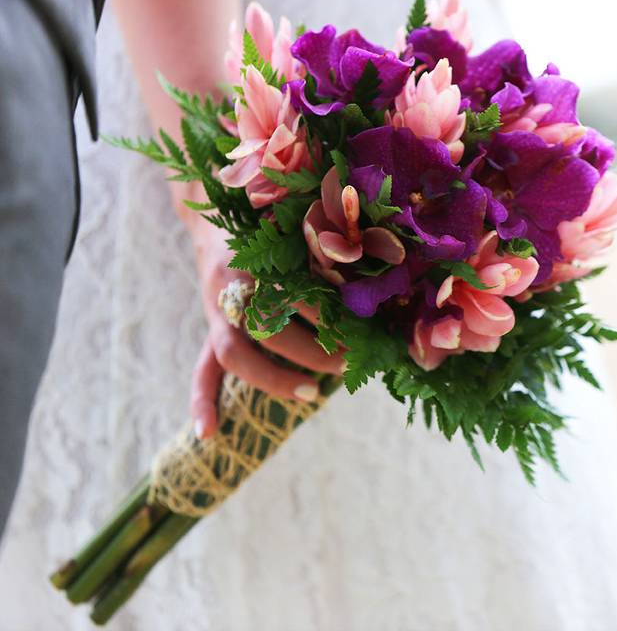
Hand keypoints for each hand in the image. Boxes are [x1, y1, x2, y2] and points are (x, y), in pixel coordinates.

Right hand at [183, 193, 344, 438]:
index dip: (320, 311)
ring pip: (234, 350)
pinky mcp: (211, 327)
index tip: (357, 327)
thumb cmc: (272, 225)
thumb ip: (326, 250)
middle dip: (310, 350)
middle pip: (266, 326)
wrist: (212, 214)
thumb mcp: (298, 229)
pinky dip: (204, 401)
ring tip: (313, 394)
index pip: (289, 289)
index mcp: (260, 256)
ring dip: (272, 378)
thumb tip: (383, 274)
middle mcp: (234, 284)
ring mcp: (217, 309)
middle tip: (348, 363)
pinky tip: (210, 433)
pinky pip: (202, 367)